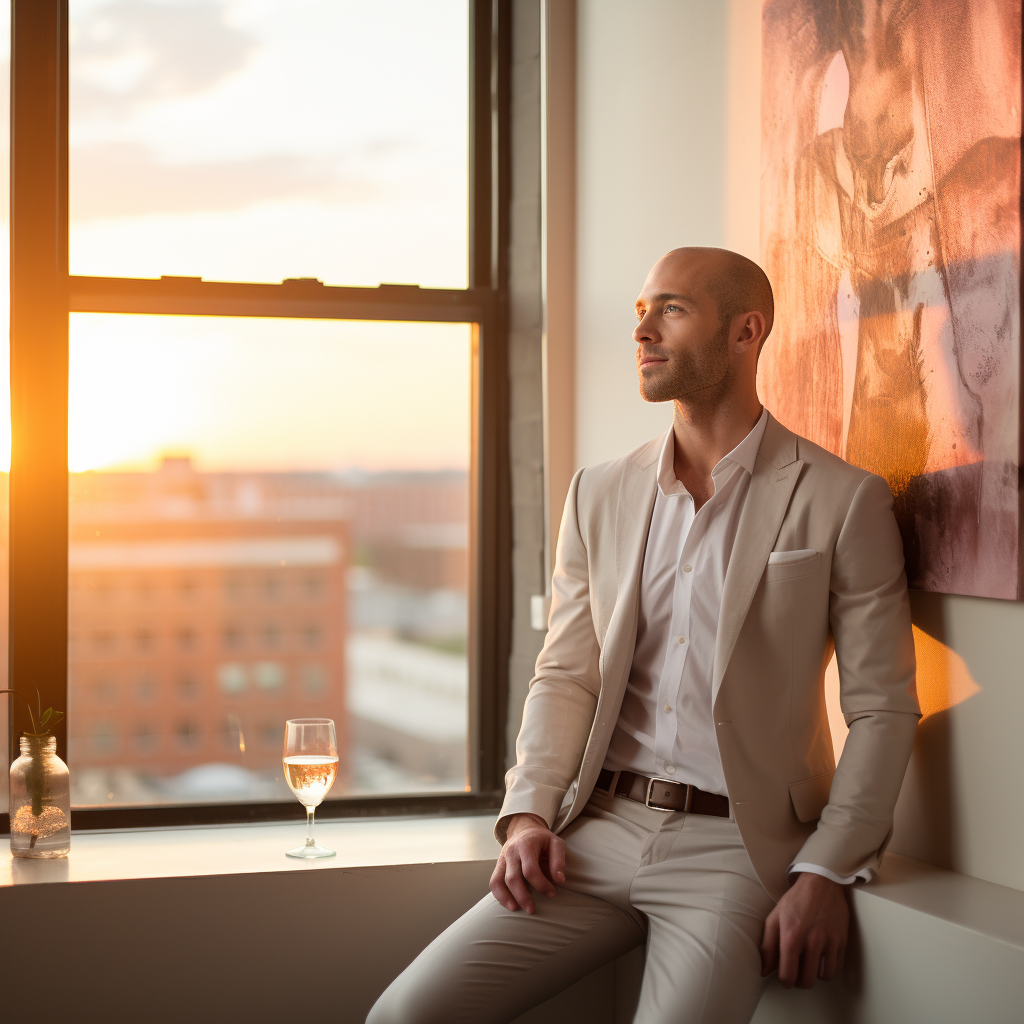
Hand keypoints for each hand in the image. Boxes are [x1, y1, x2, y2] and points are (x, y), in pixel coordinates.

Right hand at [489, 813, 566, 913]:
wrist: (525, 829)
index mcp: (526, 844)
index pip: (530, 869)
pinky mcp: (498, 866)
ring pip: (499, 881)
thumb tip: (559, 881)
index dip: (541, 884)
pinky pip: (494, 882)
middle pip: (513, 878)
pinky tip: (510, 904)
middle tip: (532, 909)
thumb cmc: (542, 840)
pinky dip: (499, 895)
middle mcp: (511, 852)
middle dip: (523, 896)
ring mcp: (503, 859)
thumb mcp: (556, 843)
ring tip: (518, 909)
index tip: (552, 892)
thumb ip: (558, 860)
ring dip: (507, 898)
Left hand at [760, 872, 849, 987]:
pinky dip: (829, 966)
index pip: (788, 975)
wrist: (820, 883)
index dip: (785, 981)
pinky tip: (822, 957)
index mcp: (791, 937)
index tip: (785, 977)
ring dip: (816, 975)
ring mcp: (830, 941)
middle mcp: (812, 941)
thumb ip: (768, 946)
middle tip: (797, 973)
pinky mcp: (843, 940)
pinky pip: (838, 966)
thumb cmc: (796, 900)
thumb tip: (764, 970)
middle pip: (807, 981)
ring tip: (810, 965)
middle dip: (800, 981)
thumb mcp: (775, 918)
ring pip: (825, 977)